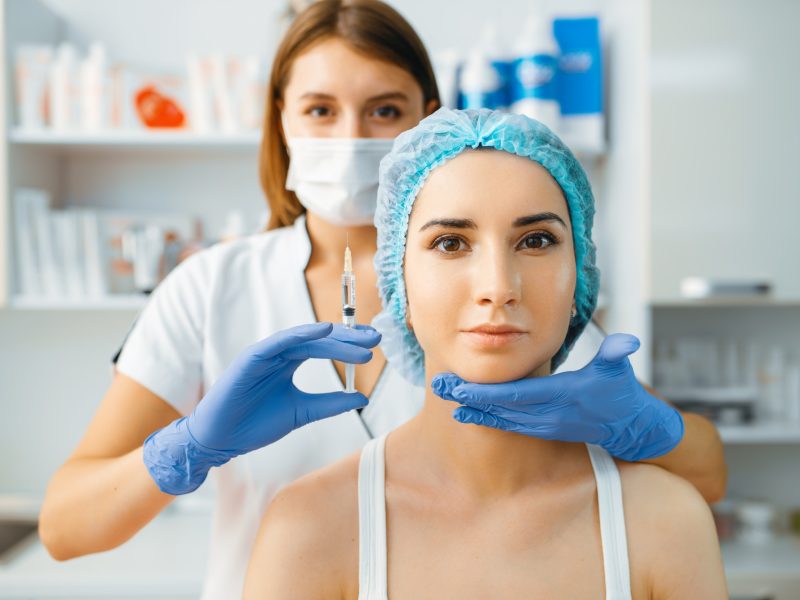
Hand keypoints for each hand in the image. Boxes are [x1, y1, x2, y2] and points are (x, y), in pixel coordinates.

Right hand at [144, 322, 379, 493]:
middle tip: (376, 339)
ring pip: (305, 339)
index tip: (373, 347)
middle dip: (348, 339)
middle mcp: (280, 354)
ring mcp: (266, 353)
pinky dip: (301, 334)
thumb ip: (331, 403)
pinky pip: (279, 342)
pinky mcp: (252, 358)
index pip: (325, 347)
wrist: (221, 440)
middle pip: (320, 340)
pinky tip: (323, 330)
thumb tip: (362, 397)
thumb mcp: (302, 412)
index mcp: (289, 363)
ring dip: (334, 338)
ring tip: (360, 341)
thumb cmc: (255, 424)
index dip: (349, 345)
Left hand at [432, 333, 683, 461]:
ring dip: (471, 407)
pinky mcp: (542, 429)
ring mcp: (545, 425)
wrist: (627, 427)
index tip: (461, 387)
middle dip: (469, 397)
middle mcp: (549, 414)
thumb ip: (616, 354)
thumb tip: (627, 342)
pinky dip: (485, 418)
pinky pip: (507, 425)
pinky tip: (463, 412)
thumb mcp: (619, 370)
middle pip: (502, 407)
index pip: (519, 395)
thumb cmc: (620, 392)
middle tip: (439, 386)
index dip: (488, 392)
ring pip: (501, 417)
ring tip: (444, 395)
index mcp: (563, 395)